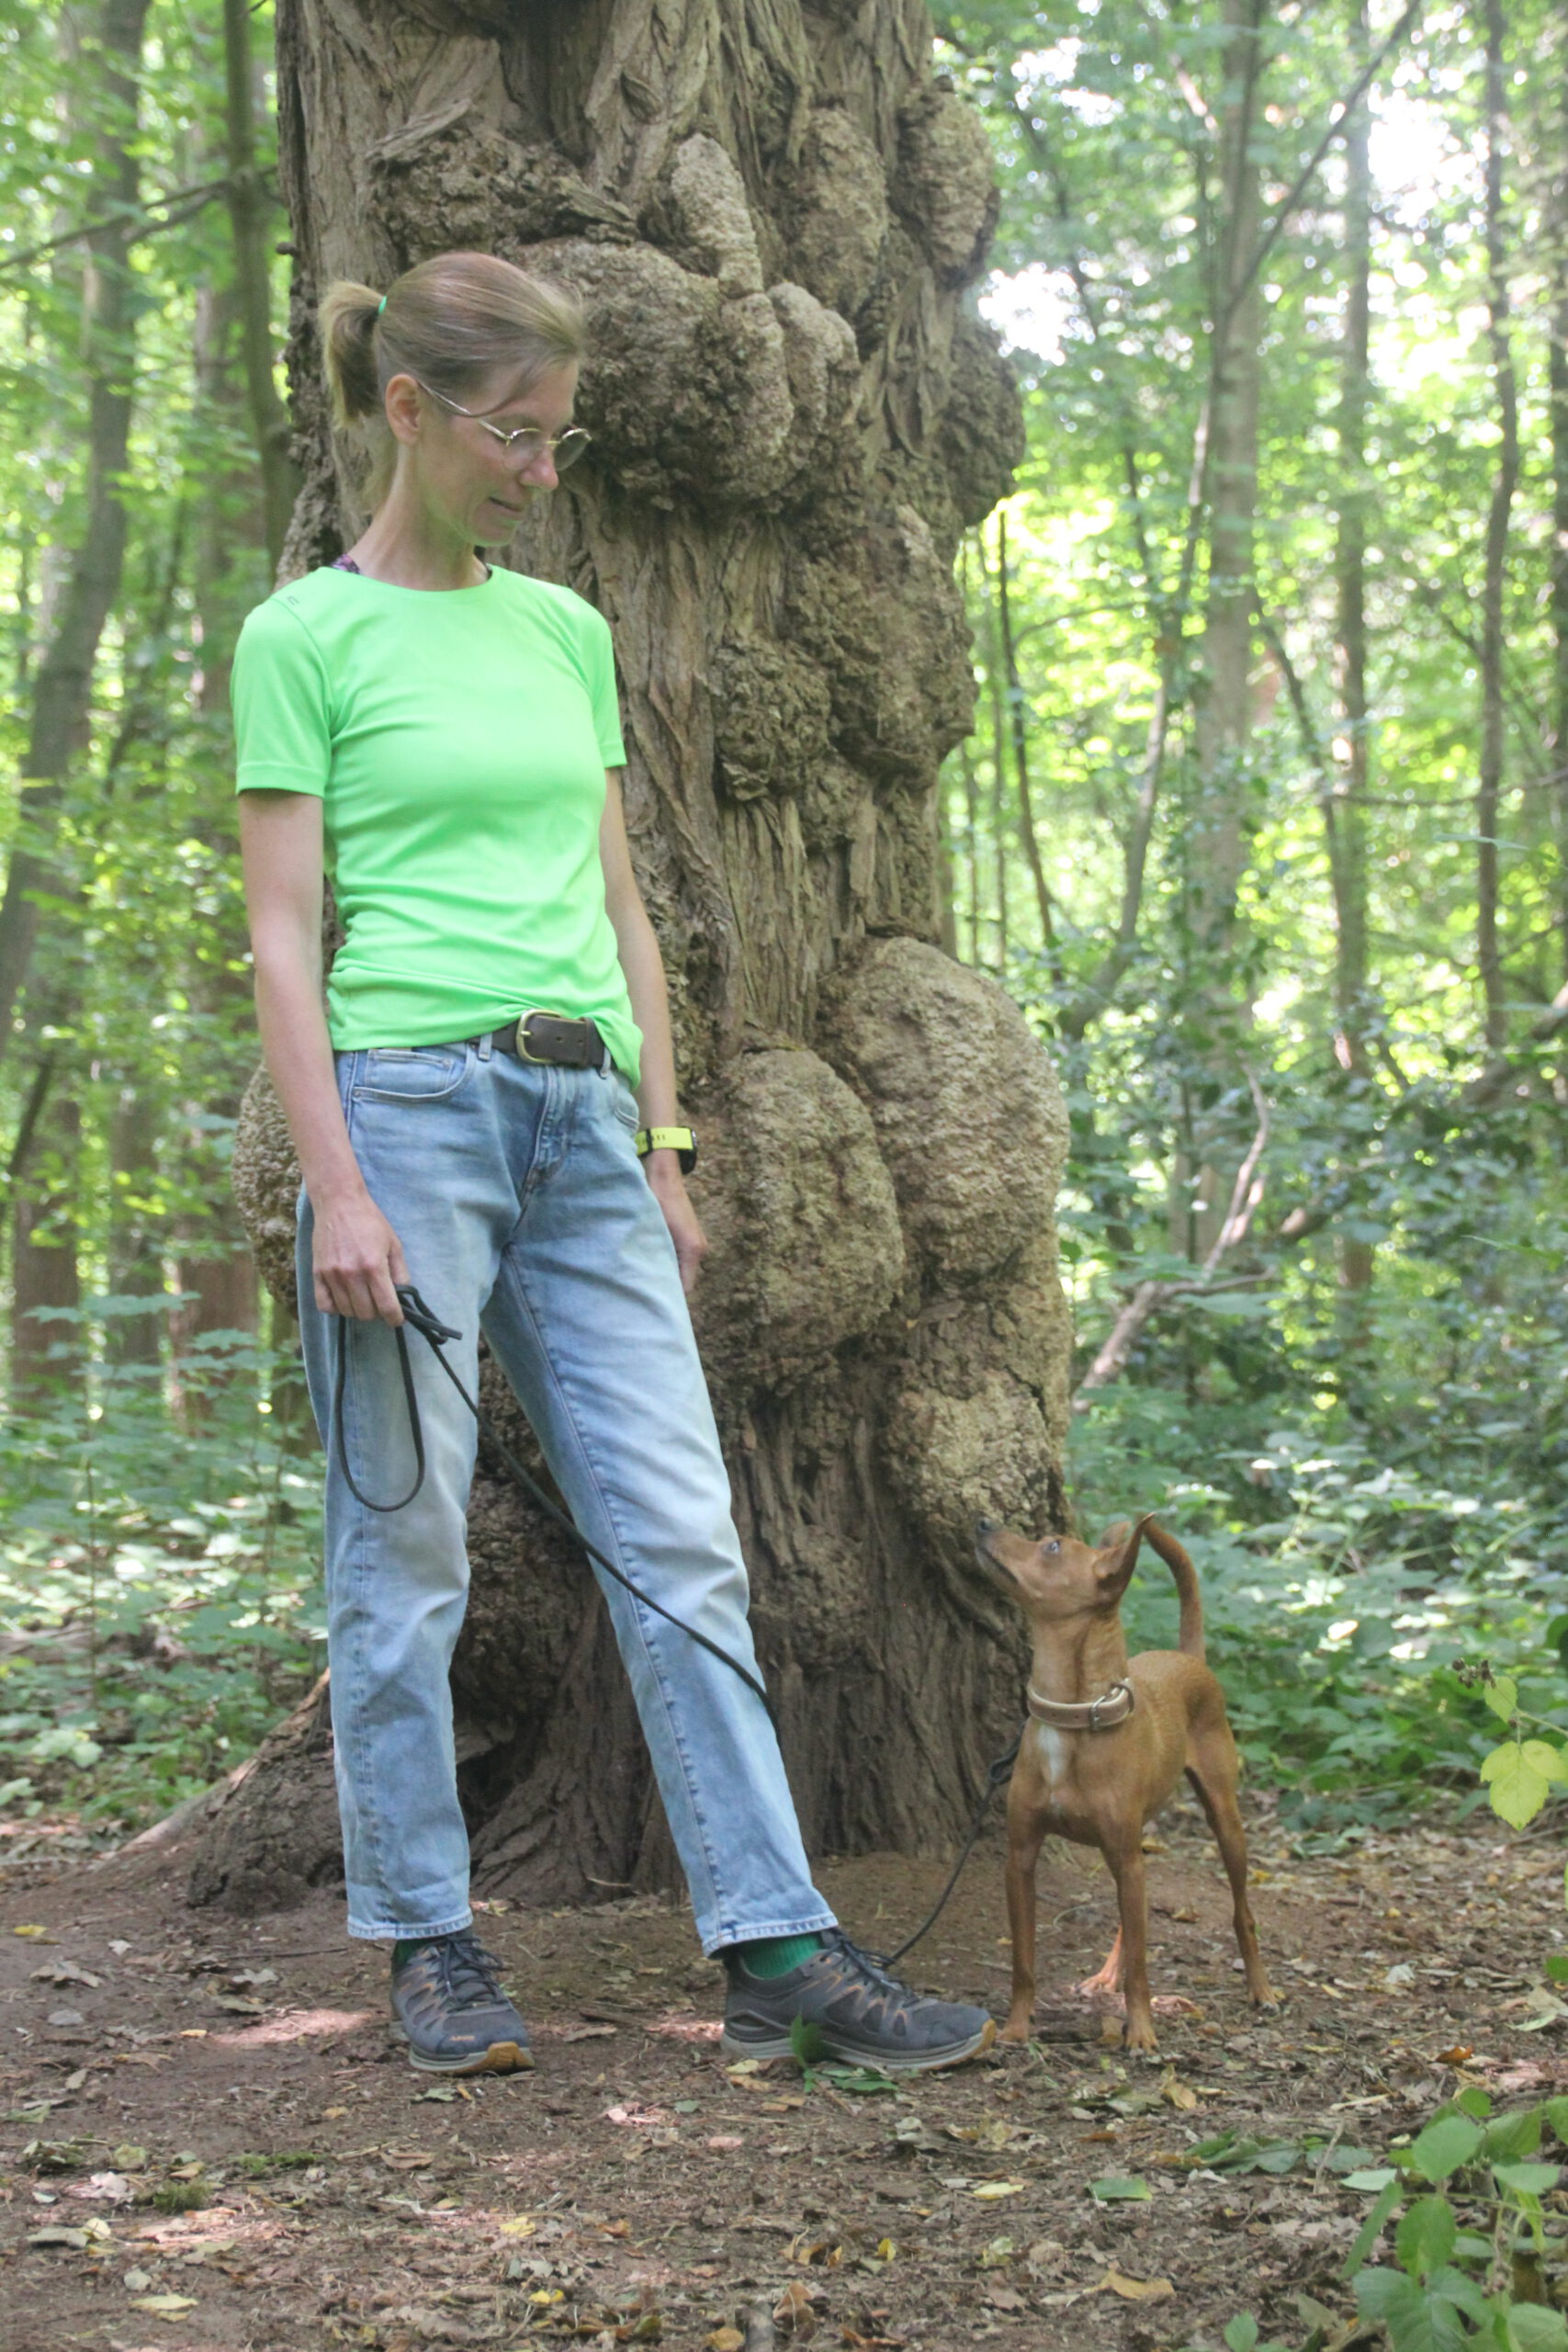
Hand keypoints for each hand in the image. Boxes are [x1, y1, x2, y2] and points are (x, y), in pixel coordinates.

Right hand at [312, 1186, 409, 1322]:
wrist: (339, 1203)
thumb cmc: (370, 1221)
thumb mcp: (394, 1244)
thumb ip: (400, 1273)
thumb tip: (403, 1297)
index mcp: (374, 1266)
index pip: (386, 1306)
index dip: (395, 1318)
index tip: (397, 1319)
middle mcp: (351, 1274)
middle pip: (366, 1313)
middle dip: (377, 1312)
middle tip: (379, 1302)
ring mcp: (331, 1275)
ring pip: (346, 1311)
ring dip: (357, 1310)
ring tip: (363, 1298)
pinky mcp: (317, 1273)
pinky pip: (324, 1305)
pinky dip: (335, 1308)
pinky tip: (343, 1298)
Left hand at [644, 1153, 706, 1294]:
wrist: (663, 1176)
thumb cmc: (657, 1201)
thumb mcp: (655, 1231)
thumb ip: (657, 1258)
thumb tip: (653, 1284)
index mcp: (693, 1250)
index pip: (685, 1289)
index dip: (670, 1298)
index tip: (652, 1304)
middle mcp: (698, 1249)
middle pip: (684, 1280)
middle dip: (667, 1286)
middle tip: (644, 1292)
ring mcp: (695, 1242)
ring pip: (681, 1268)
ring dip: (666, 1272)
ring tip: (645, 1277)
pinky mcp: (688, 1237)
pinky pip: (679, 1257)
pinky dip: (668, 1261)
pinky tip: (651, 1261)